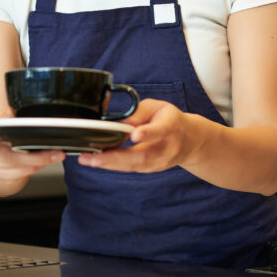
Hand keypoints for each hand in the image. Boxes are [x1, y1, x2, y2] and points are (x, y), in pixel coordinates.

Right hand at [0, 110, 64, 194]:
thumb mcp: (1, 116)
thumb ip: (8, 116)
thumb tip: (25, 117)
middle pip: (7, 156)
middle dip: (33, 156)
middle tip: (54, 152)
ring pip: (16, 167)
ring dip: (38, 163)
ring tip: (54, 156)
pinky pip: (17, 175)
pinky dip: (32, 168)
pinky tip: (42, 162)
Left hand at [77, 99, 198, 172]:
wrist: (189, 141)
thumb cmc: (169, 119)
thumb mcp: (157, 107)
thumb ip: (139, 112)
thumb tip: (120, 122)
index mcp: (170, 127)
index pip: (160, 130)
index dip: (147, 133)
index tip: (134, 135)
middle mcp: (167, 148)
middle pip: (142, 155)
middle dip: (115, 156)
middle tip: (92, 156)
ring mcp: (160, 162)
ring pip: (134, 165)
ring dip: (108, 163)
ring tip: (87, 159)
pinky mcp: (151, 169)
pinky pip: (130, 168)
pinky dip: (112, 165)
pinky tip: (96, 161)